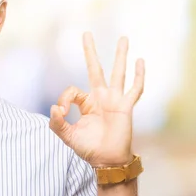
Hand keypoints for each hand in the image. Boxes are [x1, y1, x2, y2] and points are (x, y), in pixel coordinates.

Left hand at [49, 32, 144, 166]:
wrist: (107, 161)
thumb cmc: (89, 149)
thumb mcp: (67, 136)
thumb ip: (57, 123)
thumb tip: (54, 108)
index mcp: (87, 103)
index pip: (72, 90)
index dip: (64, 98)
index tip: (61, 111)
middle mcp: (101, 98)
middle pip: (96, 69)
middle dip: (90, 51)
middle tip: (86, 33)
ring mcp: (115, 101)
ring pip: (118, 73)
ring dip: (120, 55)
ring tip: (123, 38)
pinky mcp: (126, 108)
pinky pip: (134, 90)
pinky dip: (138, 76)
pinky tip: (140, 62)